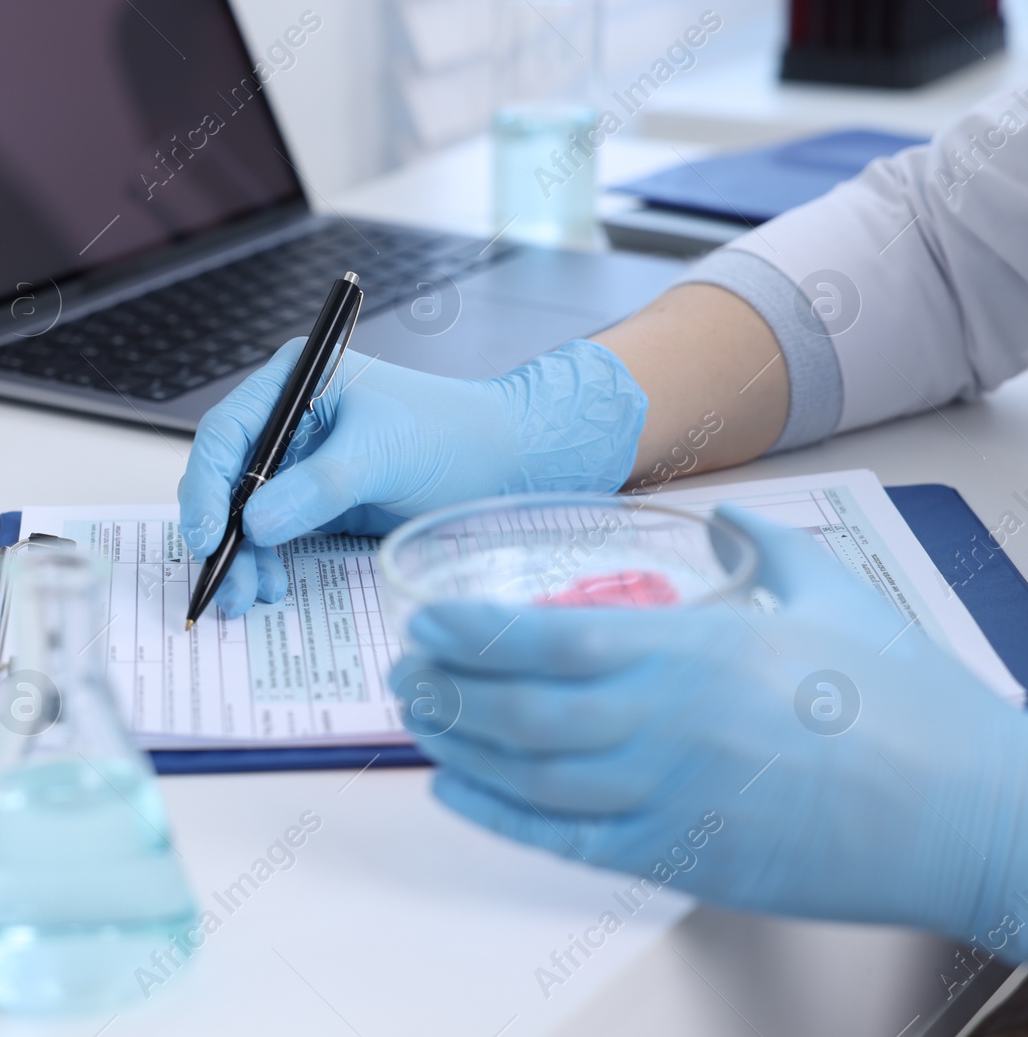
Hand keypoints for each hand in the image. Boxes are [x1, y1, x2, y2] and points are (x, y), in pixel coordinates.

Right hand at [177, 338, 647, 615]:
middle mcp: (290, 420)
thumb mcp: (384, 454)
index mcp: (297, 383)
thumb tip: (254, 523)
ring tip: (247, 598)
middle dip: (221, 534)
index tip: (206, 535)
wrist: (509, 465)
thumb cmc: (455, 437)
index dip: (206, 484)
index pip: (228, 432)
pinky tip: (272, 587)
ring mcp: (301, 464)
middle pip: (227, 478)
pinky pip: (273, 537)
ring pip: (245, 515)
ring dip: (241, 559)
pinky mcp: (317, 503)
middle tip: (222, 584)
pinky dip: (266, 565)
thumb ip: (318, 486)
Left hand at [395, 506, 1027, 959]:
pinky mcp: (683, 859)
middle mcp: (667, 726)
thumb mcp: (833, 591)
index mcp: (697, 651)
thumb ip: (760, 542)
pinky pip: (567, 842)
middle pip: (522, 710)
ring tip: (416, 723)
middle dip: (448, 690)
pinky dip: (501, 819)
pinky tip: (457, 795)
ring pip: (531, 776)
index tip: (427, 622)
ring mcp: (670, 799)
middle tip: (403, 672)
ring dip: (459, 749)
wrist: (973, 812)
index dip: (474, 634)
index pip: (550, 640)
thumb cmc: (910, 702)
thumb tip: (720, 514)